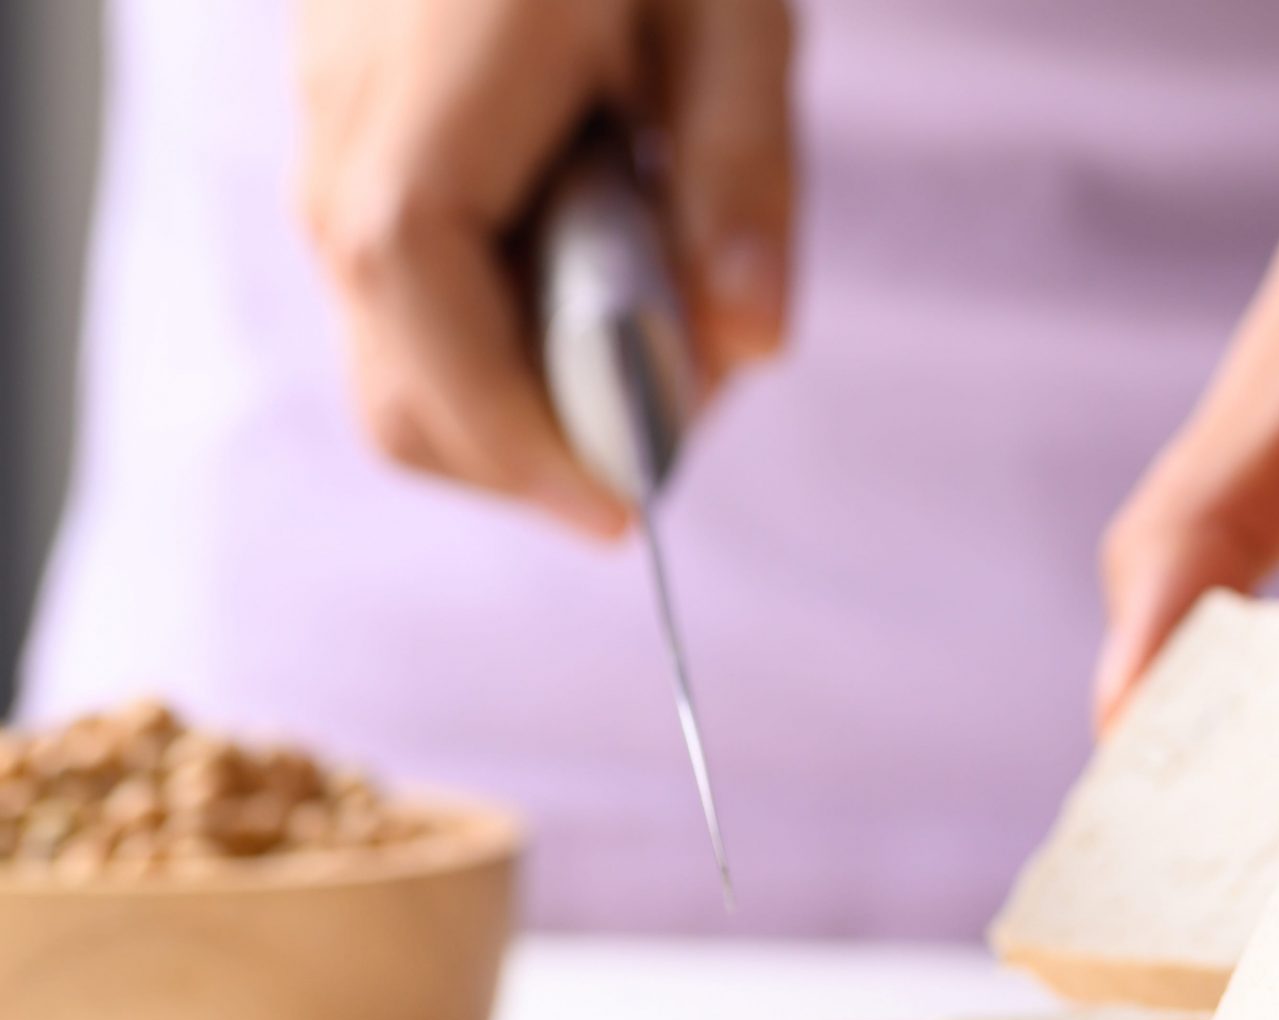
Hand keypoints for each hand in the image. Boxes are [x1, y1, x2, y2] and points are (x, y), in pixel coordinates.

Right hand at [297, 0, 795, 535]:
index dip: (520, 438)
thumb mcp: (734, 9)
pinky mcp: (350, 134)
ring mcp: (330, 132)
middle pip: (396, 380)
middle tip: (676, 412)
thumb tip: (749, 346)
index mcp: (434, 85)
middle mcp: (347, 126)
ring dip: (522, 394)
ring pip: (392, 351)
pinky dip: (498, 331)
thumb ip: (744, 174)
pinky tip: (596, 256)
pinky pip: (403, 291)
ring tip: (651, 316)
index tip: (625, 511)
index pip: (426, 310)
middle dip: (535, 449)